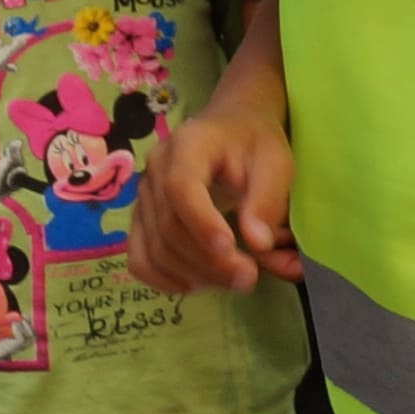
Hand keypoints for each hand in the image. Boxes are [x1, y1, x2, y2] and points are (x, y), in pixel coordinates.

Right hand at [132, 100, 300, 293]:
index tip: (232, 249)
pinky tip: (197, 284)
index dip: (202, 224)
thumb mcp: (275, 163)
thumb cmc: (254, 144)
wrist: (231, 128)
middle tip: (249, 278)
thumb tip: (258, 245)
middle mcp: (155, 170)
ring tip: (233, 281)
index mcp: (188, 145)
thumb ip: (268, 201)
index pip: (181, 188)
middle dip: (209, 262)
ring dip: (194, 275)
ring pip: (154, 249)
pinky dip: (164, 280)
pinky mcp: (142, 220)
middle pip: (169, 226)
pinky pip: (139, 258)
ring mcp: (143, 197)